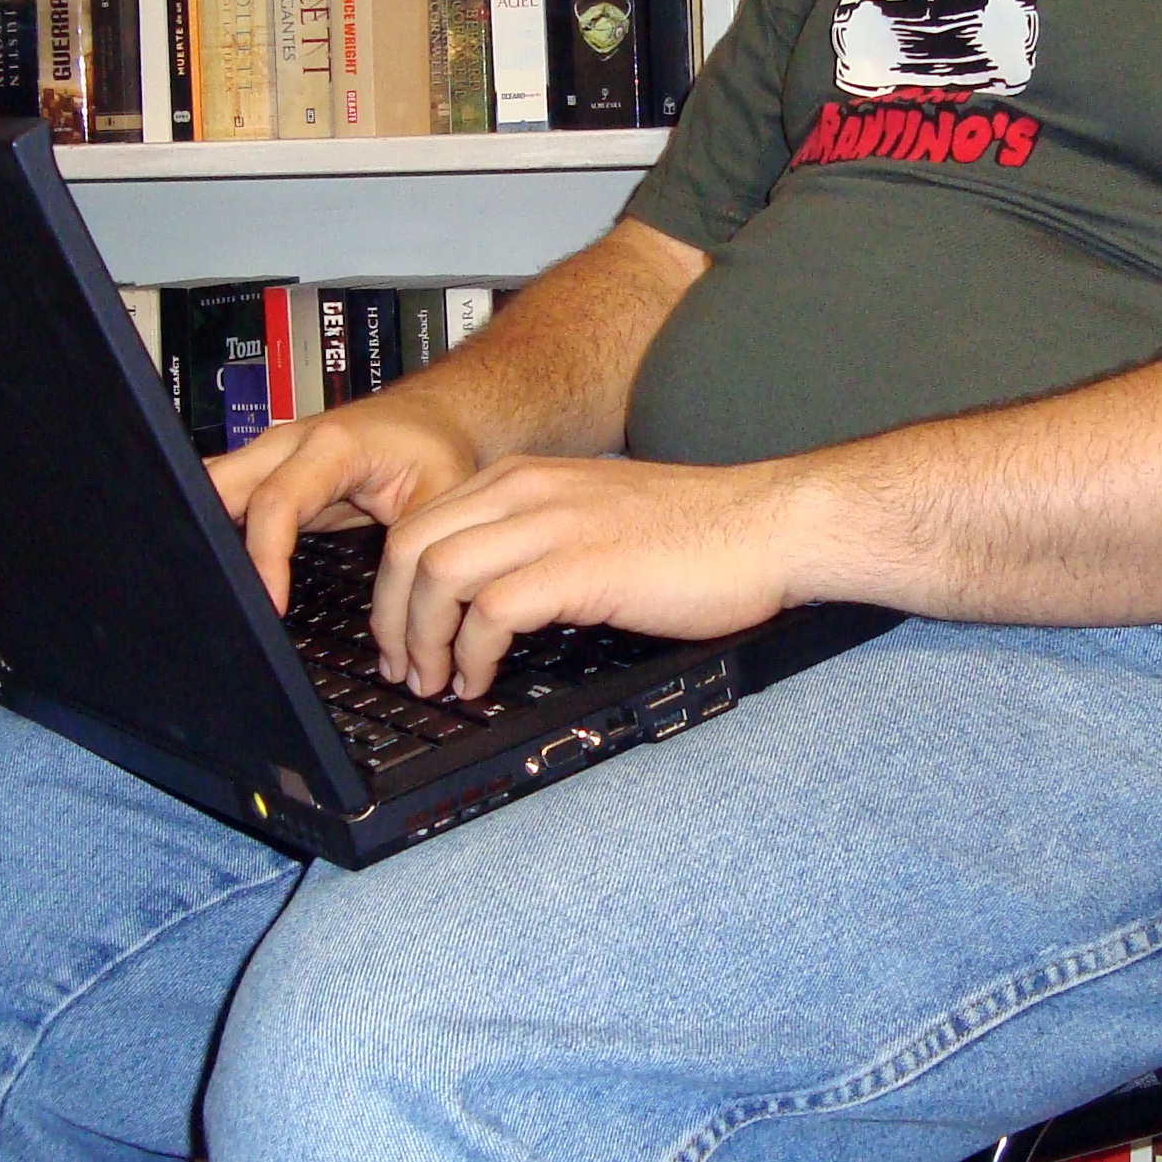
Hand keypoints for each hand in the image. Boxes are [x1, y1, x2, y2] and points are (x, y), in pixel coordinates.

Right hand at [207, 391, 480, 611]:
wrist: (427, 417)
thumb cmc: (433, 448)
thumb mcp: (440, 494)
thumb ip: (412, 545)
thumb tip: (393, 606)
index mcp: (331, 446)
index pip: (276, 502)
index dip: (265, 556)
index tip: (269, 604)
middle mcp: (288, 445)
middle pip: (217, 486)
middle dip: (207, 538)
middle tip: (222, 596)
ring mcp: (269, 457)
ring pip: (209, 488)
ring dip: (205, 533)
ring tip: (216, 589)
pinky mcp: (264, 476)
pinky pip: (221, 500)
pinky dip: (215, 530)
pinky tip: (220, 569)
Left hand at [370, 455, 804, 698]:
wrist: (770, 525)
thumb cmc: (702, 532)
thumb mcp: (597, 517)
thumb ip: (541, 540)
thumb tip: (497, 600)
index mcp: (526, 478)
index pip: (420, 522)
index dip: (394, 588)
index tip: (402, 637)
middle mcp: (527, 490)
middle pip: (409, 545)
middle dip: (391, 617)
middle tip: (406, 669)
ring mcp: (552, 524)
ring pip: (436, 575)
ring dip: (422, 640)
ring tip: (437, 682)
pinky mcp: (580, 566)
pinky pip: (489, 611)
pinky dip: (472, 654)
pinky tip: (483, 681)